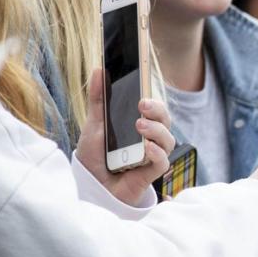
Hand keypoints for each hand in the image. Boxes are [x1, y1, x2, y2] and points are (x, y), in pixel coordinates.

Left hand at [75, 68, 174, 205]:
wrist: (89, 187)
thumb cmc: (96, 157)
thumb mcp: (94, 125)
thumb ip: (99, 99)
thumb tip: (98, 69)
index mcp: (139, 124)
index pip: (154, 108)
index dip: (153, 98)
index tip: (144, 89)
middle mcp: (149, 138)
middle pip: (165, 120)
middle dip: (157, 110)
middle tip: (142, 104)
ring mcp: (151, 156)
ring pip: (168, 139)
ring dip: (156, 130)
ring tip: (139, 125)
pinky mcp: (150, 174)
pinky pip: (162, 162)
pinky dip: (156, 153)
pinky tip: (145, 147)